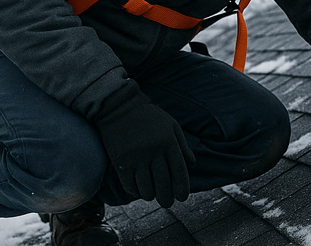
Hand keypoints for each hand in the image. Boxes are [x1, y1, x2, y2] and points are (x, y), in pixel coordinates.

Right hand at [93, 91, 195, 206]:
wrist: (119, 107)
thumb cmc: (148, 116)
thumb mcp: (171, 125)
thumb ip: (182, 145)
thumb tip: (192, 166)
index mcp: (168, 142)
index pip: (179, 172)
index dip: (182, 188)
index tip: (182, 197)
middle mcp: (154, 152)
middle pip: (163, 185)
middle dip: (167, 198)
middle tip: (167, 202)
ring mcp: (136, 158)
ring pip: (146, 189)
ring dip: (151, 196)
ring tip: (152, 195)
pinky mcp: (121, 162)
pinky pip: (129, 186)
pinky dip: (135, 192)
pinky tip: (138, 190)